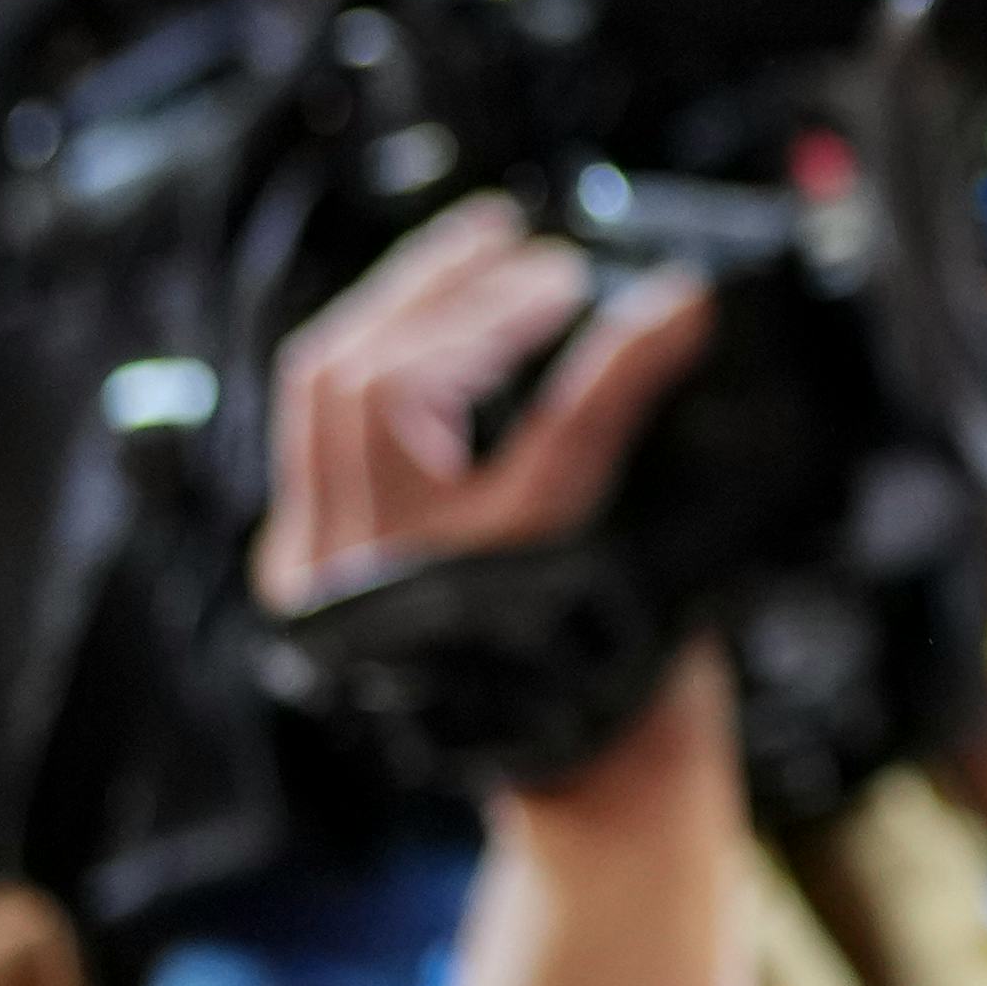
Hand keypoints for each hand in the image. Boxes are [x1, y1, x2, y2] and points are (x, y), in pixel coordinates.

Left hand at [258, 196, 719, 619]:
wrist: (555, 747)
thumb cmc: (590, 655)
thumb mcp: (611, 528)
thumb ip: (622, 406)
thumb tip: (677, 301)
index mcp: (421, 581)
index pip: (452, 410)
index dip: (524, 331)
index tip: (597, 283)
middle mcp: (345, 572)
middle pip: (355, 381)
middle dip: (440, 293)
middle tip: (516, 238)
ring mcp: (314, 558)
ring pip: (322, 390)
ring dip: (401, 308)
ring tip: (476, 255)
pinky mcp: (309, 546)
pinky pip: (319, 423)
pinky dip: (378, 354)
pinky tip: (435, 321)